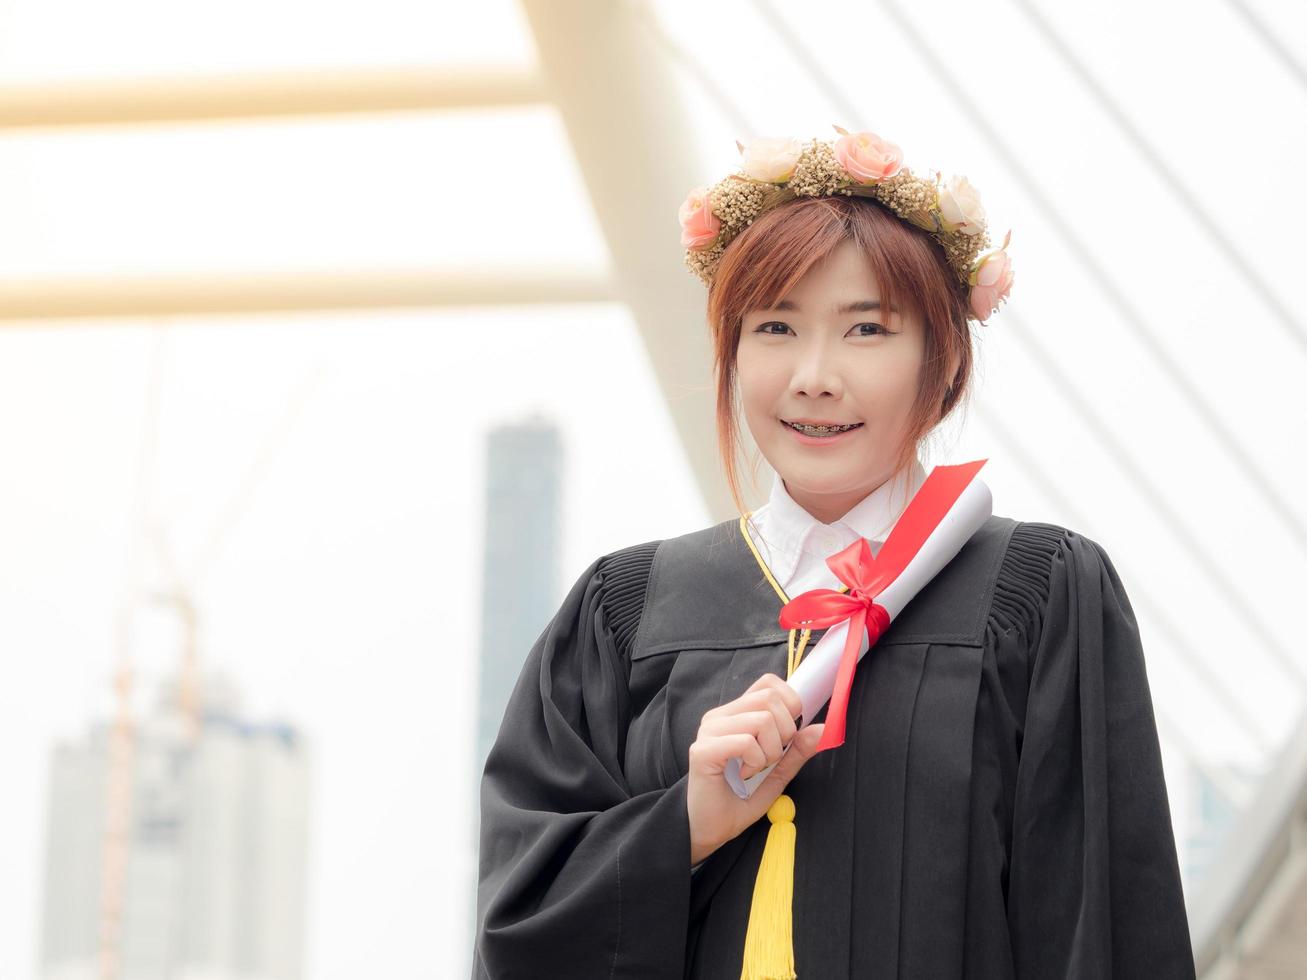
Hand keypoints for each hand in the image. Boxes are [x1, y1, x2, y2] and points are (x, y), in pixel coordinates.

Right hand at [685, 672, 825, 864]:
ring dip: (770, 751)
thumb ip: (797, 751)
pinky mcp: (703, 750)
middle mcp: (720, 716)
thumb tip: (821, 728)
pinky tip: (742, 774)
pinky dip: (755, 761)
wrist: (708, 831)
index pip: (769, 683)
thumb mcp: (777, 774)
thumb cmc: (738, 800)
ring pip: (762, 719)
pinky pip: (745, 742)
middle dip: (785, 732)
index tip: (787, 735)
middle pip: (770, 698)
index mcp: (736, 715)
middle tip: (771, 758)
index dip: (789, 703)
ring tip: (755, 769)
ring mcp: (709, 731)